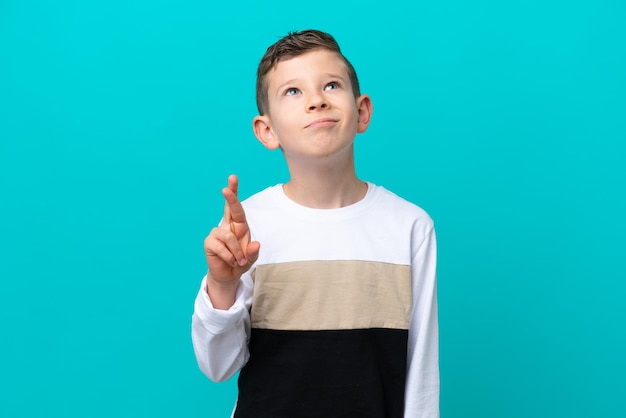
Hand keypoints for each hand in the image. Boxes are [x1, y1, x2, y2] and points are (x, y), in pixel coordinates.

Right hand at [204, 175, 259, 307]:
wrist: (228, 276)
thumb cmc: (240, 263)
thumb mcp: (251, 259)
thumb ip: (254, 252)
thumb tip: (256, 244)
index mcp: (239, 225)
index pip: (237, 207)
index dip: (234, 193)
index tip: (233, 178)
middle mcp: (227, 226)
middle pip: (228, 208)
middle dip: (229, 196)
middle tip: (226, 188)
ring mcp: (216, 233)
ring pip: (229, 236)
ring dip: (237, 251)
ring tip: (239, 261)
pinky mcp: (209, 242)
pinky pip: (221, 246)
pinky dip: (230, 256)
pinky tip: (231, 261)